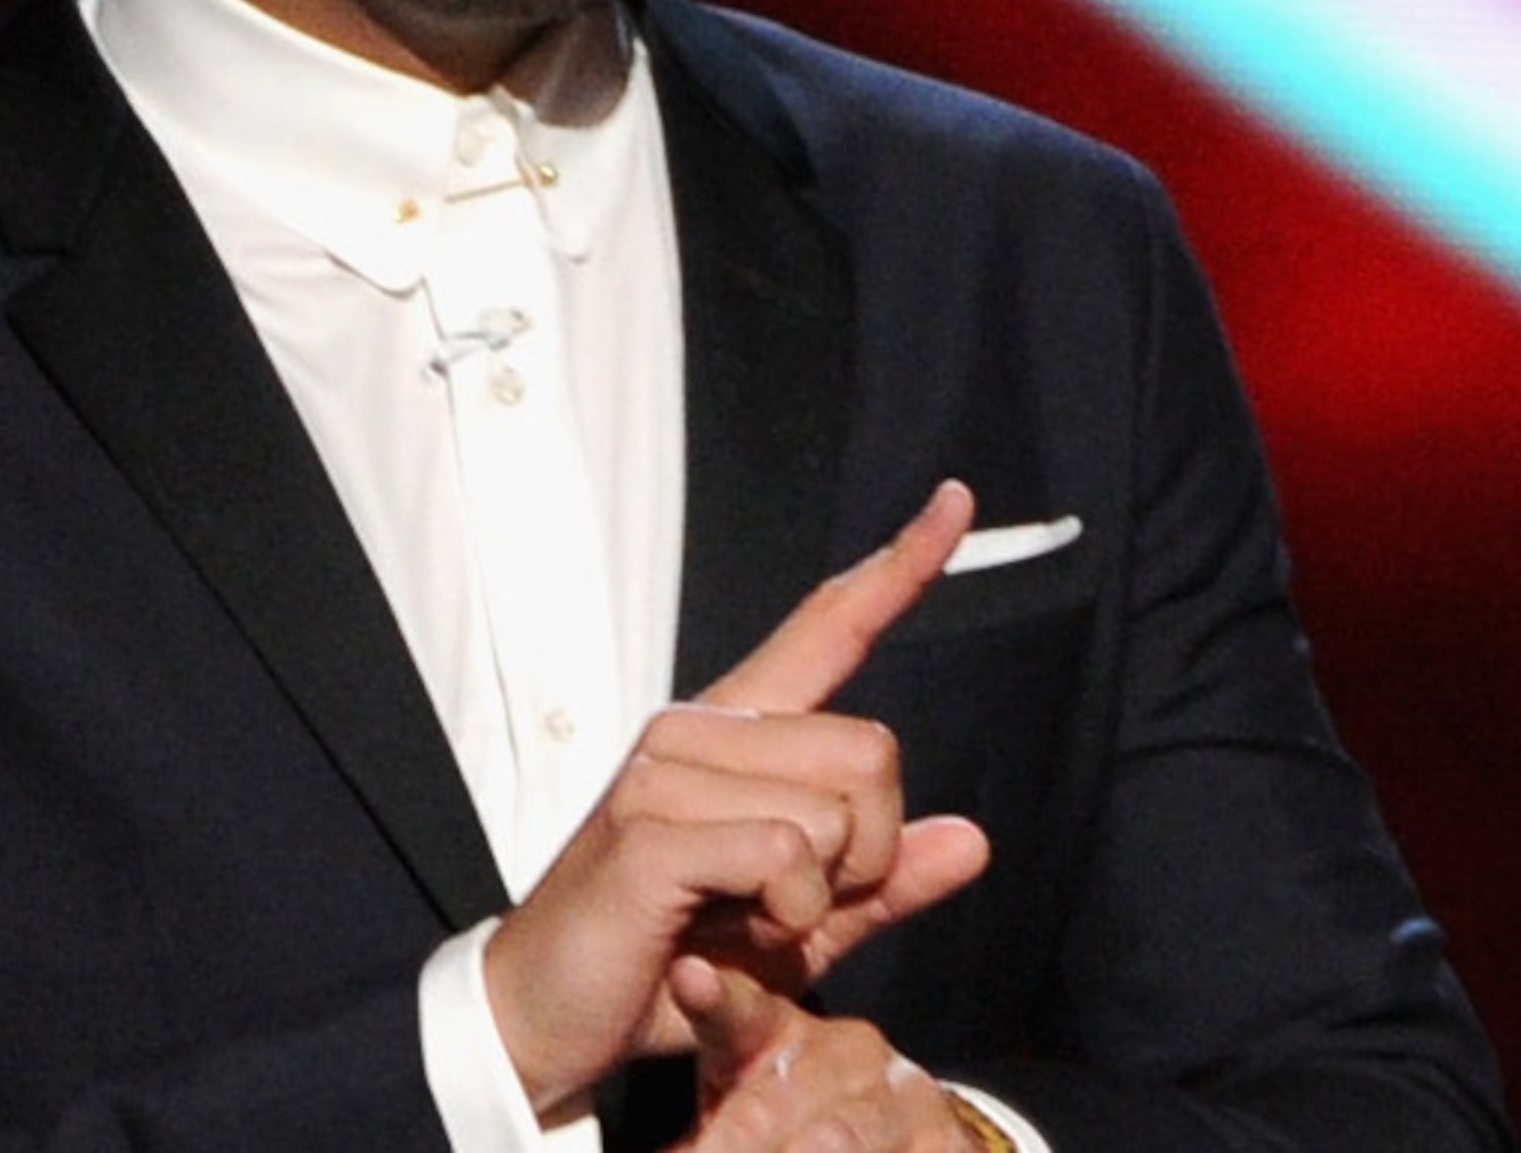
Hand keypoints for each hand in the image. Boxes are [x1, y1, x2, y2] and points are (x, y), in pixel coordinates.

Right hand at [483, 483, 993, 1122]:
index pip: (829, 628)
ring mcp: (666, 769)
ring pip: (835, 812)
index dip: (902, 566)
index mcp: (737, 734)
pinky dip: (785, 915)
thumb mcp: (799, 932)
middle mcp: (699, 728)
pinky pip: (787, 855)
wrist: (546, 1020)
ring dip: (818, 896)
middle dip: (867, 855)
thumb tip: (973, 840)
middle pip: (872, 753)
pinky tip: (725, 934)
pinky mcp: (649, 826)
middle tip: (790, 906)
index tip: (956, 500)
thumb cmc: (665, 967)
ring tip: (742, 922)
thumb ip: (883, 886)